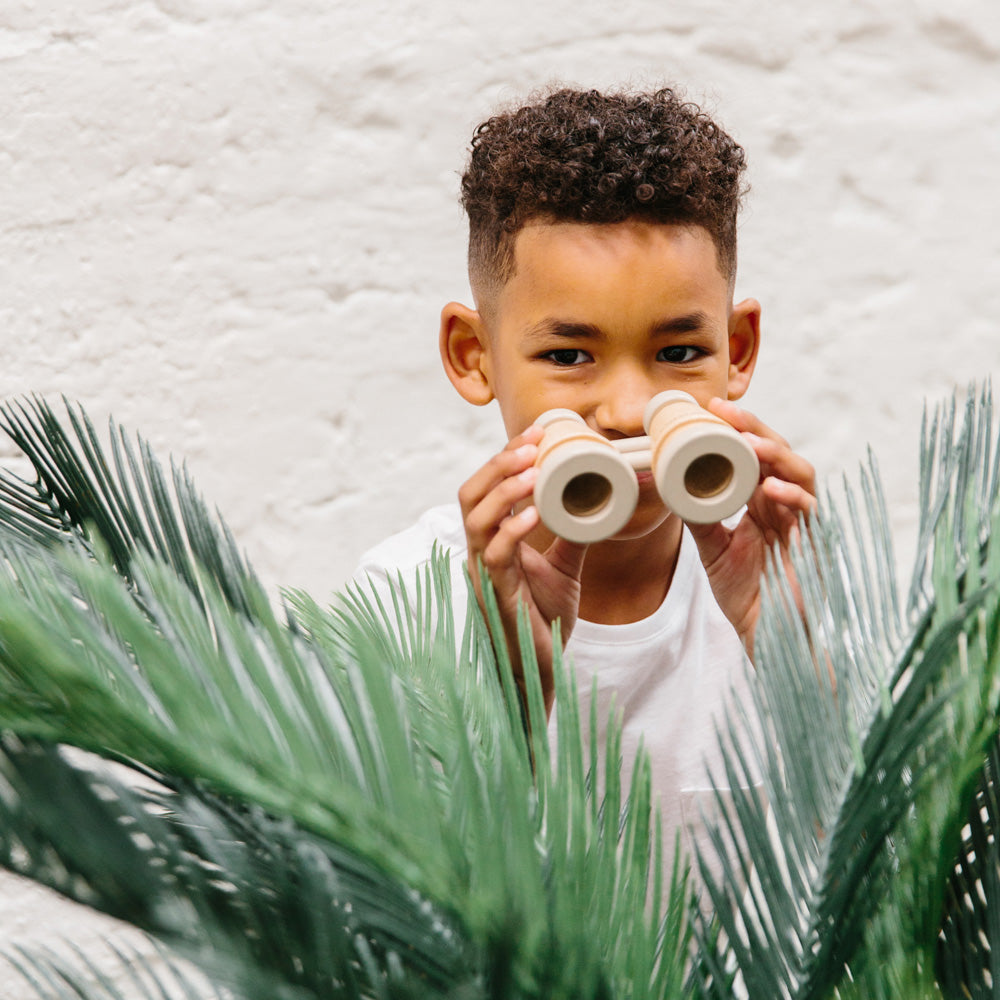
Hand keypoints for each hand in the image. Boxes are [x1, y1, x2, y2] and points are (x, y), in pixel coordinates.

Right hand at [459, 425, 588, 715]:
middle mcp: (480, 554)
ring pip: (475, 520)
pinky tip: (533, 513)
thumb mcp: (566, 568)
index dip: (504, 458)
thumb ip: (575, 533)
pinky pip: (495, 557)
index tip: (536, 433)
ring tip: (532, 469)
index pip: (485, 488)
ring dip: (504, 490)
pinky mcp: (496, 598)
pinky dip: (512, 530)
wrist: (540, 673)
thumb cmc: (545, 621)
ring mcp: (484, 576)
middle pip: (470, 494)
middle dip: (499, 464)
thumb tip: (603, 497)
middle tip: (532, 444)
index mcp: (492, 541)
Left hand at [686, 398, 816, 660]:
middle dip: (755, 428)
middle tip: (724, 410)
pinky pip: (809, 513)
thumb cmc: (747, 594)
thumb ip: (698, 515)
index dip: (739, 429)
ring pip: (799, 473)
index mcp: (764, 502)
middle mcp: (786, 506)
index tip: (712, 408)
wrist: (767, 636)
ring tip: (747, 441)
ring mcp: (802, 523)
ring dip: (774, 453)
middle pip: (779, 454)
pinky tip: (770, 488)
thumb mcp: (712, 547)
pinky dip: (791, 496)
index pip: (757, 454)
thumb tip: (667, 482)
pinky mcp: (813, 546)